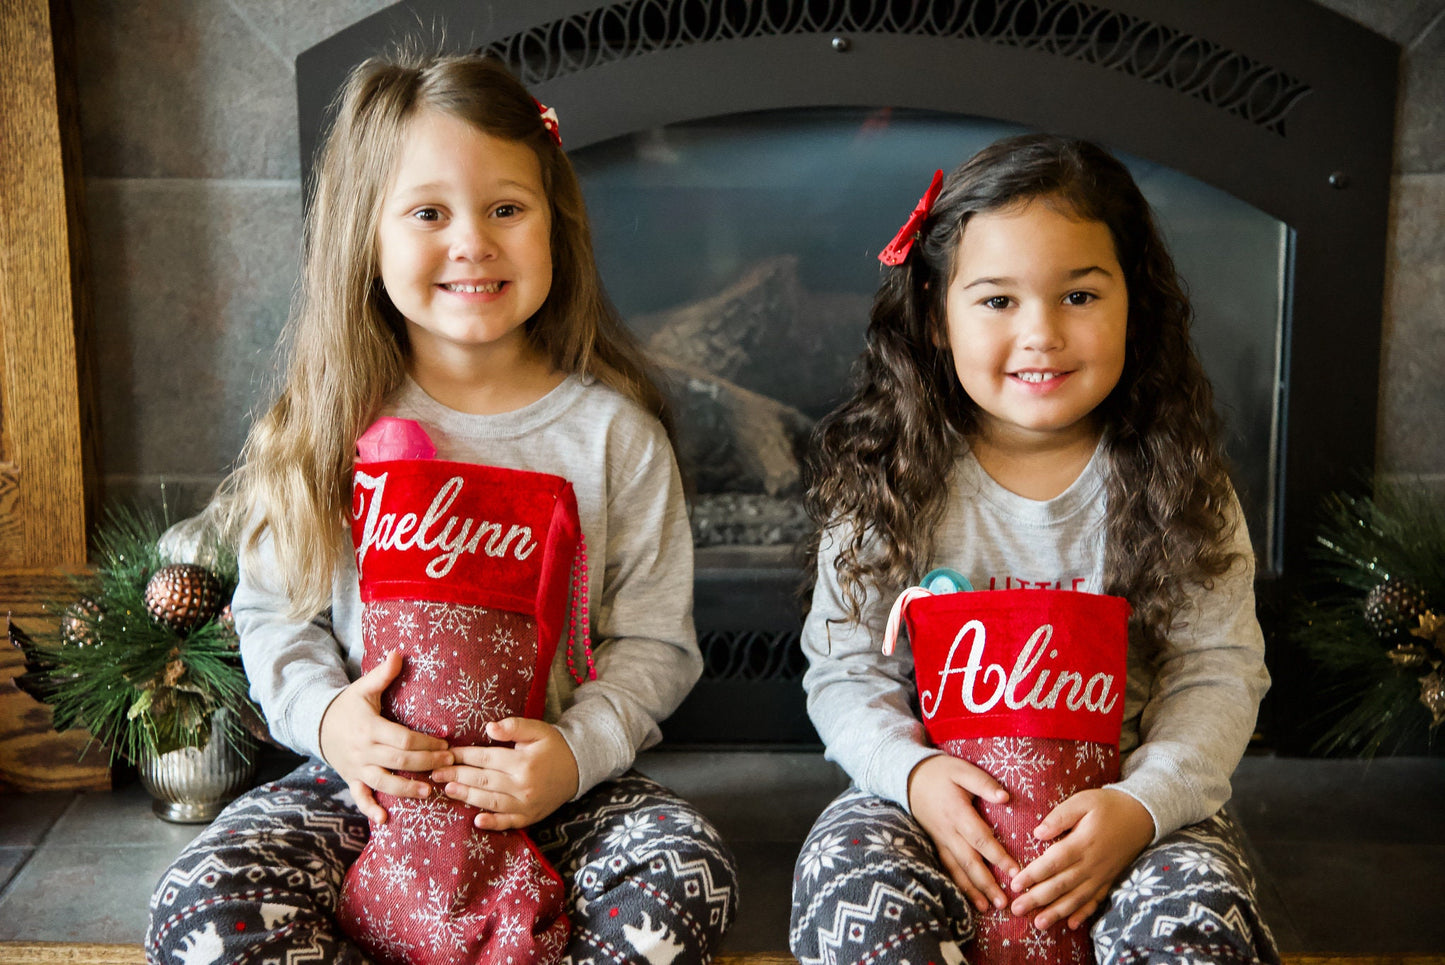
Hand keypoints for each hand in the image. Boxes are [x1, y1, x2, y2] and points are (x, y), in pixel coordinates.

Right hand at [318, 650, 453, 824]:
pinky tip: (384, 820)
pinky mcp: (351, 778)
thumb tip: (399, 652)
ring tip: (429, 792)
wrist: (316, 723)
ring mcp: (356, 767)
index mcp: (369, 727)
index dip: (426, 743)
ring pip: (384, 782)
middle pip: (399, 761)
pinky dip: (371, 808)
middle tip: (449, 764)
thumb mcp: (364, 688)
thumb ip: (383, 674)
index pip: (403, 739)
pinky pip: (360, 797)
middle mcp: (363, 750)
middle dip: (426, 763)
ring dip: (407, 789)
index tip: (446, 744)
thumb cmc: (347, 705)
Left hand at [431, 717, 579, 829]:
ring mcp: (526, 804)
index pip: (485, 758)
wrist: (579, 767)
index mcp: (523, 762)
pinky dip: (493, 823)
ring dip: (466, 796)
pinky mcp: (530, 817)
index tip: (446, 753)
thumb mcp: (537, 729)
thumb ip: (514, 726)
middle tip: (435, 774)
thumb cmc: (553, 746)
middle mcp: (523, 785)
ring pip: (490, 801)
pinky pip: (508, 823)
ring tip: (447, 790)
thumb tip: (489, 728)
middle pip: (483, 780)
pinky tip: (477, 821)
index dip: (463, 755)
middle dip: (457, 775)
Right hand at [908, 755, 1018, 912]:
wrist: (907, 777)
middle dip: (986, 883)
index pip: (980, 838)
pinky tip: (967, 897)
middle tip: (1003, 902)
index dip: (998, 856)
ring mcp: (939, 839)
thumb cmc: (940, 771)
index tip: (1015, 872)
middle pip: (969, 861)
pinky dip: (957, 884)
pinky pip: (946, 867)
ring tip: (987, 908)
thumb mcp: (961, 769)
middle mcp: (947, 831)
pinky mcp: (935, 843)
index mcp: (956, 812)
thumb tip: (1006, 797)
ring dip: (972, 890)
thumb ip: (983, 783)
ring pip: (956, 869)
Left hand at [1008, 788, 1154, 930]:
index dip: (1033, 875)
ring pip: (1076, 898)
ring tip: (1038, 924)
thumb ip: (1060, 816)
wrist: (1142, 815)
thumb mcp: (1083, 801)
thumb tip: (1038, 833)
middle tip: (1017, 909)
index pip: (1053, 863)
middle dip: (1037, 899)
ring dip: (1057, 912)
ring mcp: (1102, 875)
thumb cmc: (1108, 806)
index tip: (1015, 884)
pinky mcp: (1109, 880)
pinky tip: (1071, 925)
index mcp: (1083, 842)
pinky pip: (1095, 901)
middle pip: (1061, 885)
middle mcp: (1092, 863)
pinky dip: (1083, 914)